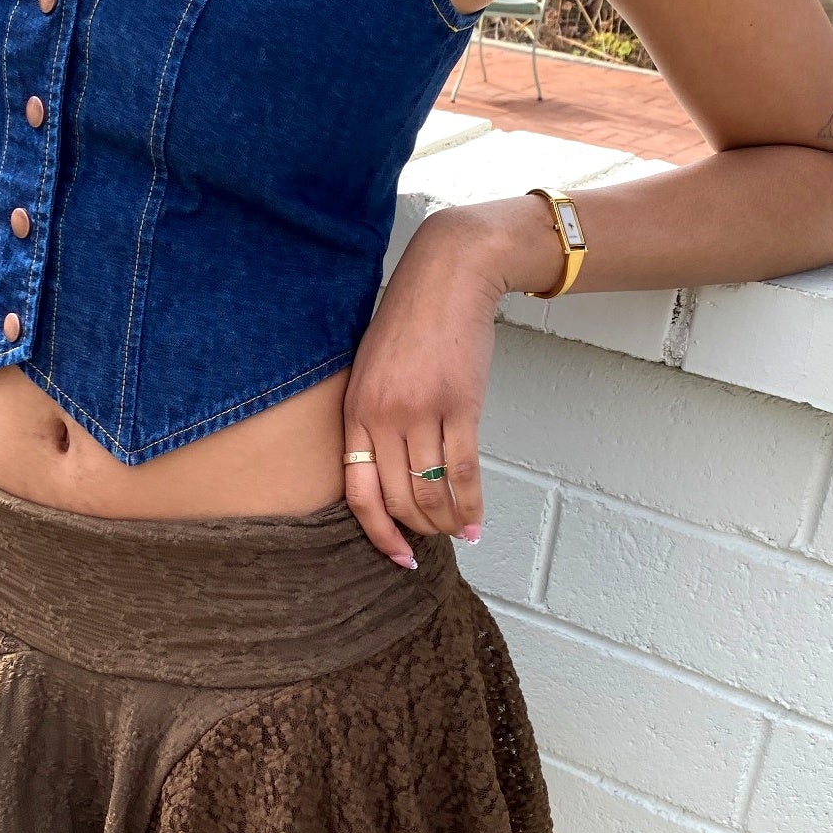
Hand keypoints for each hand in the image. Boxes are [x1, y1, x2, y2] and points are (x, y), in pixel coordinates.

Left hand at [342, 209, 508, 564]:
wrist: (447, 278)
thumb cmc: (408, 321)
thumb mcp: (369, 369)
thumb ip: (370, 417)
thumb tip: (386, 471)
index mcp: (355, 411)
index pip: (359, 491)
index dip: (378, 532)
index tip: (396, 554)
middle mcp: (384, 417)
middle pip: (398, 499)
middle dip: (418, 530)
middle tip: (432, 540)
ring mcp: (423, 412)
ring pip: (433, 492)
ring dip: (447, 522)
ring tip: (459, 532)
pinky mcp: (461, 404)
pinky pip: (464, 471)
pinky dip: (472, 502)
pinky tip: (476, 520)